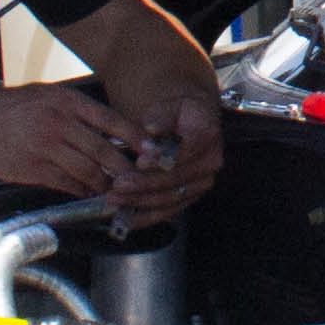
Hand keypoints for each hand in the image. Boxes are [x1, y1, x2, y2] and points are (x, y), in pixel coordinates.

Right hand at [0, 76, 134, 199]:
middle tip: (139, 178)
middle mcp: (58, 123)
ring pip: (87, 171)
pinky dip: (82, 190)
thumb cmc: (18, 106)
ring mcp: (45, 147)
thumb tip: (116, 132)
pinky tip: (89, 192)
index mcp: (67, 102)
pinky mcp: (33, 168)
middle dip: (125, 168)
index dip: (135, 137)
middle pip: (103, 150)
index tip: (152, 151)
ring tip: (115, 189)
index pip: (111, 120)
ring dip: (105, 183)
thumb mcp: (52, 96)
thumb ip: (81, 113)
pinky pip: (66, 183)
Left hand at [106, 84, 224, 223]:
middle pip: (175, 179)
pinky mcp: (190, 196)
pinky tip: (126, 219)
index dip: (161, 160)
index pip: (184, 152)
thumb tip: (151, 128)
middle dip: (144, 184)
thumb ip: (160, 116)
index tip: (139, 162)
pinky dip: (146, 217)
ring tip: (114, 200)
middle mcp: (210, 161)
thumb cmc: (175, 112)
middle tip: (118, 184)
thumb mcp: (168, 106)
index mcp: (207, 133)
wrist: (191, 121)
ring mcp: (201, 182)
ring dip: (141, 202)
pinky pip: (168, 210)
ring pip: (170, 198)